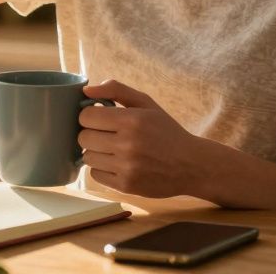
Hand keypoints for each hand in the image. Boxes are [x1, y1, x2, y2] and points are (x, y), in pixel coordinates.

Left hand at [79, 80, 224, 199]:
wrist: (191, 165)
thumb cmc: (165, 131)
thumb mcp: (146, 104)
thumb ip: (116, 90)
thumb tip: (86, 90)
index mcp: (132, 120)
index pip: (86, 116)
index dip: (90, 116)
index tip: (100, 118)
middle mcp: (127, 144)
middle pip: (83, 137)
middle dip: (92, 134)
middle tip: (106, 134)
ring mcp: (126, 167)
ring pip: (87, 157)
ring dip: (96, 152)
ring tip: (113, 149)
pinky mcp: (125, 186)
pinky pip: (95, 175)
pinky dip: (102, 169)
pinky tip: (118, 164)